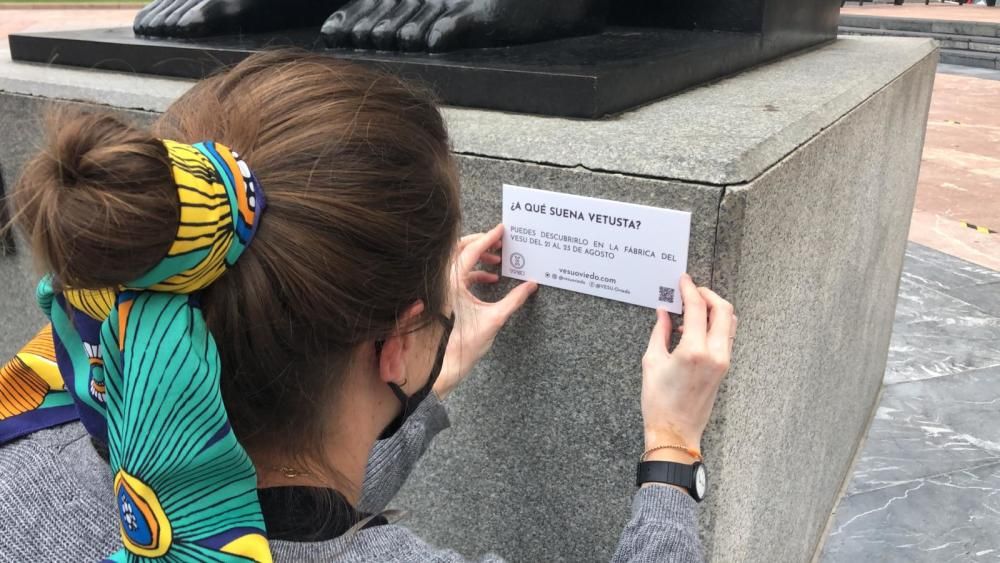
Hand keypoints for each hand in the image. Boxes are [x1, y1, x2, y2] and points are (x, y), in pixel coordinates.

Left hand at [433, 224, 537, 398]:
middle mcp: (445, 282)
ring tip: (499, 259)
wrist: (446, 364)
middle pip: (460, 250)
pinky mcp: (446, 296)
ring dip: (479, 257)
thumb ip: (514, 299)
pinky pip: (459, 275)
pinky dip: (475, 272)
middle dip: (481, 242)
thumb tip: (530, 285)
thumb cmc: (465, 344)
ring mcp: (444, 289)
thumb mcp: (495, 319)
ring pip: (459, 262)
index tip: (501, 230)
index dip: (488, 238)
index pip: (471, 252)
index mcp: (453, 283)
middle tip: (500, 241)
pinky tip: (491, 279)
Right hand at [641, 273, 735, 461]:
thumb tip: (663, 312)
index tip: (683, 279)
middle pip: (723, 309)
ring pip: (729, 322)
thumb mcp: (651, 361)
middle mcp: (715, 354)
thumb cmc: (659, 402)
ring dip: (714, 308)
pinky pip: (725, 336)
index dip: (689, 289)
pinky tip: (694, 326)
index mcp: (694, 351)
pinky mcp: (724, 368)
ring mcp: (723, 361)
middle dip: (708, 294)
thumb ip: (660, 331)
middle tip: (691, 289)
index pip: (697, 308)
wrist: (675, 432)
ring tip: (692, 307)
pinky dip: (715, 324)